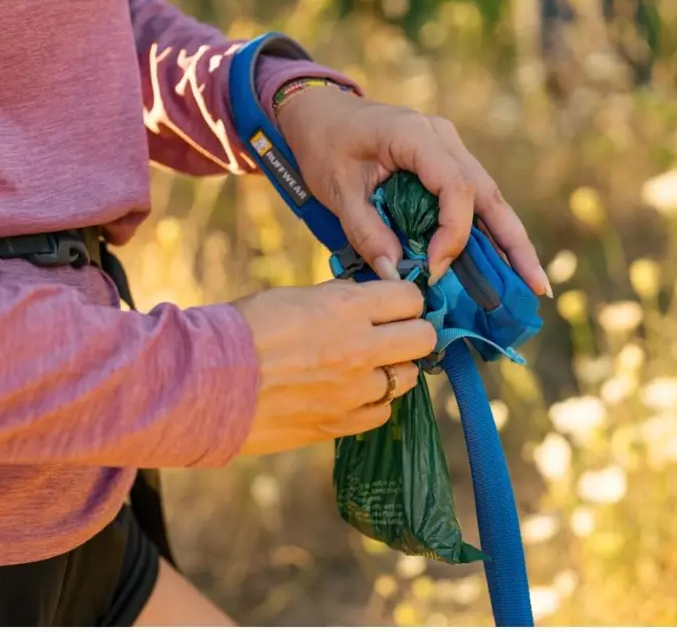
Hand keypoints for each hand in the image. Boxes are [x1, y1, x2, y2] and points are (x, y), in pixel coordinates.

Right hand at [231, 280, 435, 454]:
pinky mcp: (340, 424)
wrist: (205, 383)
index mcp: (346, 308)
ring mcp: (353, 391)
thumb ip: (338, 299)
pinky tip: (353, 392)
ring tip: (370, 364)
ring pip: (408, 378)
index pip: (411, 297)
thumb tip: (367, 300)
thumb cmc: (243, 329)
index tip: (396, 303)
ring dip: (395, 368)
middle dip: (413, 331)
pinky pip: (382, 412)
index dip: (406, 298)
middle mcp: (360, 349)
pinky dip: (374, 401)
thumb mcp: (294, 297)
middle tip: (394, 333)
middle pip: (425, 338)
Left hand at [277, 86, 551, 295]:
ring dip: (510, 239)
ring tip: (532, 281)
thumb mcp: (336, 190)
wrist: (320, 112)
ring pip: (489, 195)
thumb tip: (396, 274)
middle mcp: (442, 137)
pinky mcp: (445, 160)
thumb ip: (365, 231)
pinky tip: (503, 260)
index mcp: (414, 134)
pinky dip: (488, 229)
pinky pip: (473, 197)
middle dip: (513, 243)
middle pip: (488, 192)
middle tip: (536, 287)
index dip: (453, 234)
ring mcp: (448, 146)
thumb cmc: (324, 145)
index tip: (434, 269)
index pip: (455, 187)